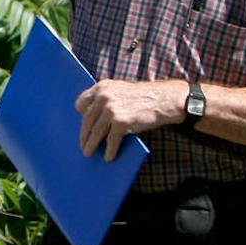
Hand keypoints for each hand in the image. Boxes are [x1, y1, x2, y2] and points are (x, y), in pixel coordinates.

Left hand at [75, 79, 190, 160]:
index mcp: (102, 87)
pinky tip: (108, 157)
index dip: (81, 115)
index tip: (82, 125)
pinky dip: (109, 150)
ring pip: (96, 132)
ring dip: (91, 145)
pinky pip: (111, 140)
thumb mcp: (120, 90)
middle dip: (84, 135)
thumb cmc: (143, 97)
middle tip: (83, 145)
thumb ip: (107, 98)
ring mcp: (111, 109)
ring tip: (89, 152)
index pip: (81, 102)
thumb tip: (94, 117)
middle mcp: (103, 97)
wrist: (164, 100)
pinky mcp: (120, 122)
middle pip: (87, 120)